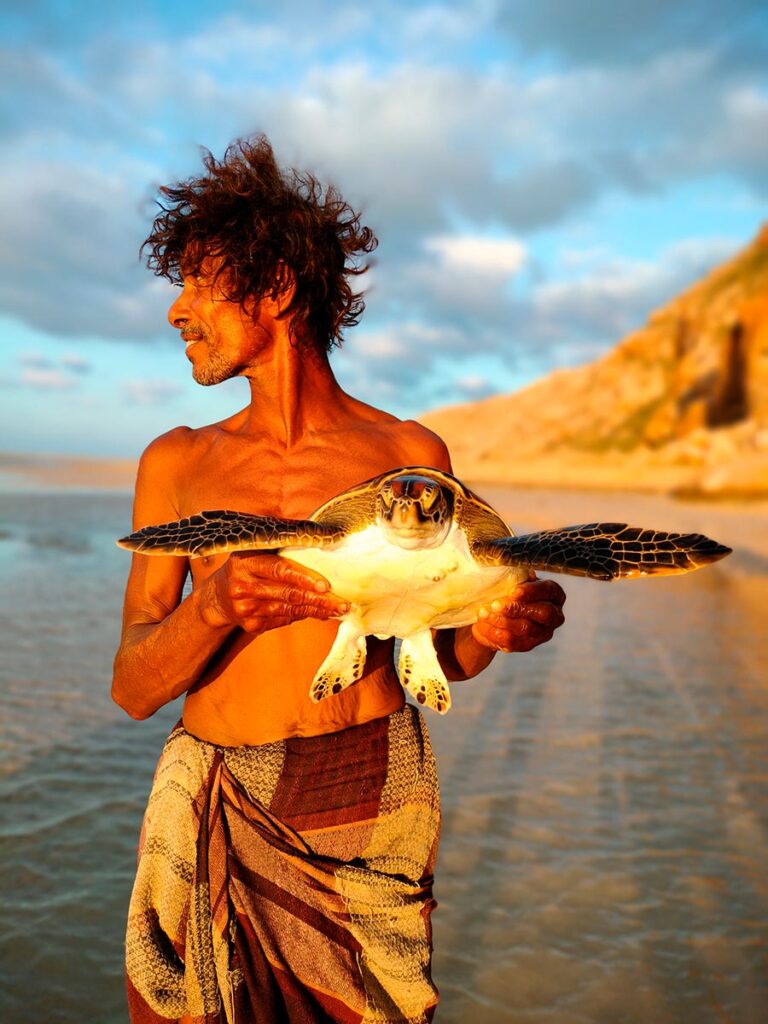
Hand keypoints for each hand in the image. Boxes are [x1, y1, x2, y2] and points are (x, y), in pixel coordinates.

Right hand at [202, 552, 349, 632]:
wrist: (218, 596)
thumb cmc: (247, 565)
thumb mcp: (256, 549)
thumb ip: (282, 544)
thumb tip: (320, 536)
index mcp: (245, 562)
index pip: (279, 570)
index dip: (304, 578)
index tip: (326, 585)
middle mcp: (242, 586)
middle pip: (288, 594)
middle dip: (319, 599)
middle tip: (343, 603)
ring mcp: (246, 609)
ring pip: (289, 610)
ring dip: (316, 610)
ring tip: (338, 608)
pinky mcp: (250, 625)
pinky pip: (284, 619)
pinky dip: (303, 615)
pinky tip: (319, 613)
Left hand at [471, 578, 565, 652]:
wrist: (492, 611)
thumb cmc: (504, 589)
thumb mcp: (509, 578)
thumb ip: (515, 575)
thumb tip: (522, 574)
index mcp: (553, 593)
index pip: (548, 590)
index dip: (532, 591)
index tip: (513, 591)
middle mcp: (554, 615)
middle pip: (543, 613)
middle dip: (517, 608)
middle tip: (495, 605)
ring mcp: (542, 633)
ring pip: (525, 629)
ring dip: (502, 621)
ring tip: (484, 613)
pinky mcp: (527, 645)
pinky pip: (512, 642)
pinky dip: (494, 632)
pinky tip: (482, 624)